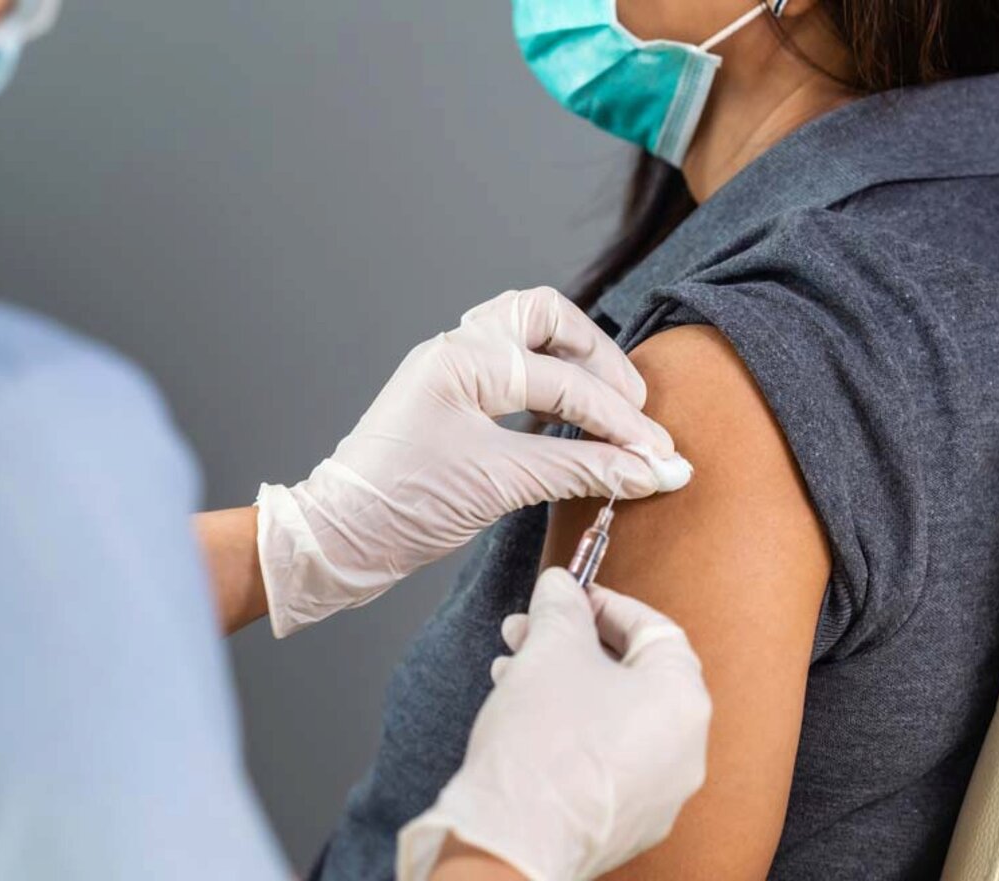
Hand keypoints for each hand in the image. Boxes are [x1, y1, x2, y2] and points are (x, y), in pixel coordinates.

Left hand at [256, 287, 692, 636]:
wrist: (338, 538)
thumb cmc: (401, 506)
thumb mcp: (500, 484)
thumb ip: (582, 471)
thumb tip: (651, 471)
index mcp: (462, 359)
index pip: (564, 381)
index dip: (620, 422)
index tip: (660, 457)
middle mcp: (455, 350)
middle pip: (547, 318)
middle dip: (598, 358)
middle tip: (633, 410)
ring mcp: (450, 371)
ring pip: (527, 334)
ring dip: (574, 364)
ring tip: (609, 410)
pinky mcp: (450, 400)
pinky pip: (512, 370)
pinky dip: (549, 388)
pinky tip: (570, 422)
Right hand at [398, 568, 711, 880]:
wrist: (511, 841)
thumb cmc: (540, 747)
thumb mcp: (549, 649)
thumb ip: (562, 606)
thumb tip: (562, 585)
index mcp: (683, 702)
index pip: (654, 629)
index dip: (606, 604)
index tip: (568, 595)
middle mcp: (685, 752)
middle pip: (632, 674)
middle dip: (573, 644)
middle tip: (529, 630)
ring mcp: (658, 794)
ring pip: (614, 717)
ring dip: (564, 684)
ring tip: (512, 672)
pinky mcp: (624, 823)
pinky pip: (604, 759)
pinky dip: (569, 730)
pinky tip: (524, 718)